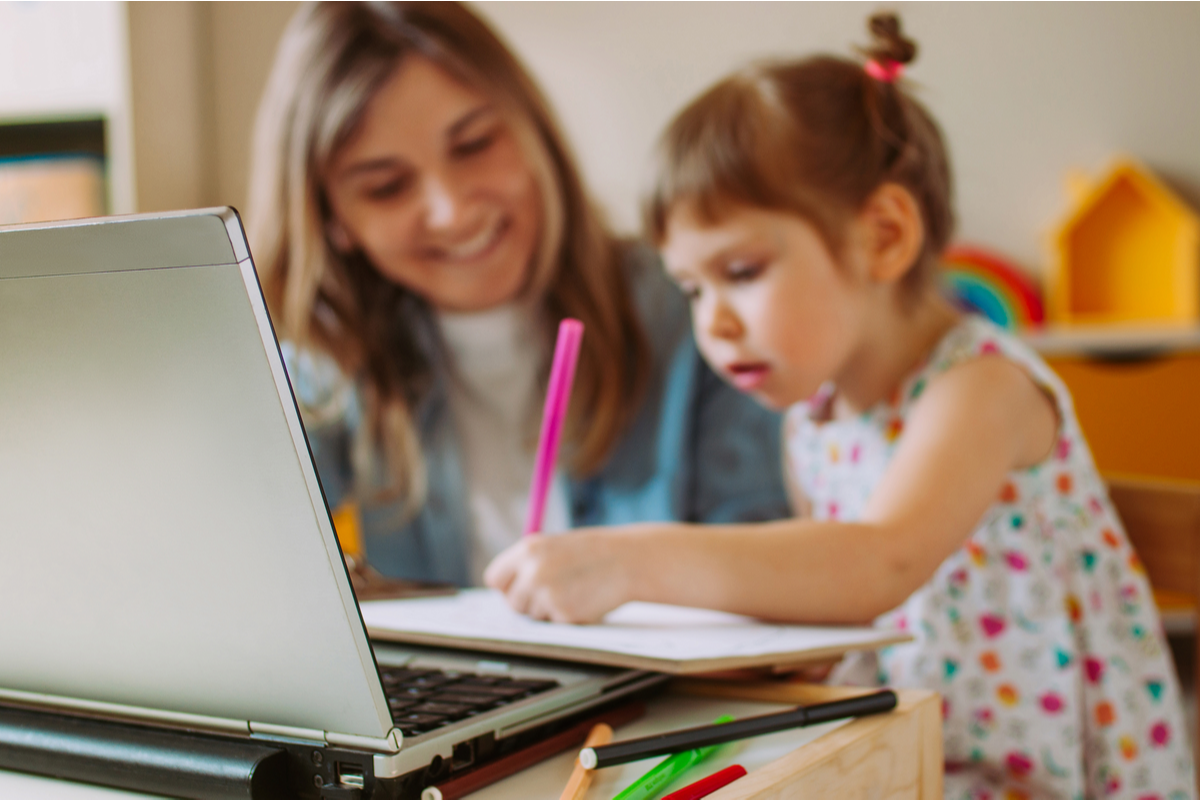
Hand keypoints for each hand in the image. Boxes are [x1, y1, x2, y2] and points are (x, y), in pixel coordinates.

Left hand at [483, 528, 636, 622]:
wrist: (628, 560)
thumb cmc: (591, 552)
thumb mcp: (554, 546)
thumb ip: (527, 564)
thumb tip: (505, 592)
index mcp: (528, 550)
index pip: (495, 578)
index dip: (507, 586)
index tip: (519, 587)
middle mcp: (533, 572)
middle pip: (512, 602)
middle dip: (528, 602)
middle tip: (554, 590)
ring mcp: (548, 595)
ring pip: (533, 616)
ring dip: (548, 610)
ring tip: (573, 590)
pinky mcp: (565, 614)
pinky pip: (555, 623)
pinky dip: (567, 616)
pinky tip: (584, 599)